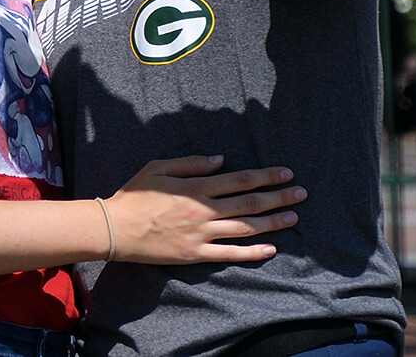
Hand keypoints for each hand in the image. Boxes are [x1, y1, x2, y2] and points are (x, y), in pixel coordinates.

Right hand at [103, 155, 302, 265]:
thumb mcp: (157, 168)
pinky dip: (252, 252)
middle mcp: (203, 210)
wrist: (115, 229)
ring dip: (272, 222)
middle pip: (248, 203)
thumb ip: (190, 163)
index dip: (265, 176)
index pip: (238, 180)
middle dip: (278, 197)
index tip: (285, 173)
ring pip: (245, 227)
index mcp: (194, 187)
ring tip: (293, 217)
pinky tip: (271, 249)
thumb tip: (221, 160)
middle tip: (301, 193)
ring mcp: (201, 234)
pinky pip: (230, 254)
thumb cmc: (134, 195)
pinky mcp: (196, 253)